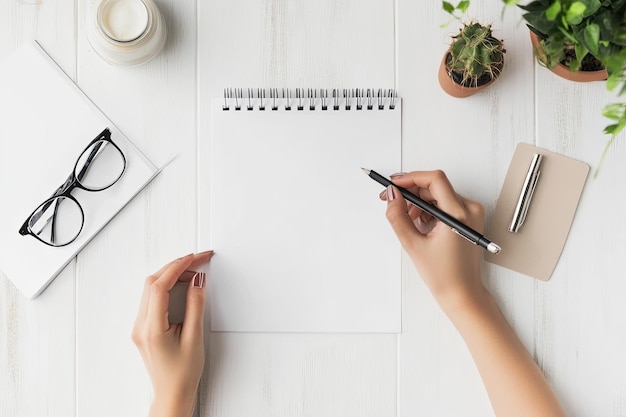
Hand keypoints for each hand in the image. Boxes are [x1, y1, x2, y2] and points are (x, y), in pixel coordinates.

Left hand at [132, 251, 213, 416]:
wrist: (172, 394)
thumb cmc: (183, 374)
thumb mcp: (194, 338)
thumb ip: (195, 306)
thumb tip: (197, 282)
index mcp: (151, 328)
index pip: (159, 286)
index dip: (177, 267)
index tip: (194, 258)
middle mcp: (141, 325)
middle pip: (152, 283)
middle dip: (175, 266)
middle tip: (197, 259)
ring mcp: (140, 326)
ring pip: (151, 289)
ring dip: (170, 275)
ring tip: (192, 270)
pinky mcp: (144, 327)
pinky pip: (152, 298)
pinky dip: (167, 286)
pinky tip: (181, 284)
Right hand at [381, 170, 485, 311]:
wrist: (463, 293)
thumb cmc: (445, 275)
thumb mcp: (413, 245)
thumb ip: (398, 216)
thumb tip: (391, 196)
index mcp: (458, 214)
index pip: (434, 180)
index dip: (411, 178)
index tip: (394, 184)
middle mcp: (470, 209)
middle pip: (435, 186)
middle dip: (411, 192)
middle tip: (392, 201)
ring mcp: (472, 213)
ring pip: (439, 194)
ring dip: (419, 202)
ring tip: (408, 220)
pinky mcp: (469, 218)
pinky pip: (445, 203)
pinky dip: (429, 209)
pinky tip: (420, 224)